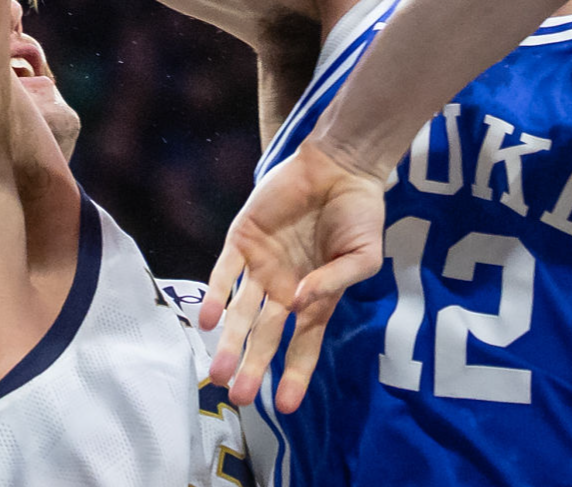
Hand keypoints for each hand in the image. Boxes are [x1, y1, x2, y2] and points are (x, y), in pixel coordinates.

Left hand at [199, 139, 385, 410]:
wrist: (341, 166)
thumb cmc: (360, 213)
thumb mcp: (364, 255)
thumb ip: (336, 281)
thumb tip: (303, 302)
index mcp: (315, 297)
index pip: (302, 344)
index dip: (294, 374)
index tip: (287, 406)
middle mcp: (284, 288)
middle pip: (265, 335)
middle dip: (253, 366)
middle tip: (240, 395)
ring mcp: (261, 265)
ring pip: (240, 312)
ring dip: (229, 341)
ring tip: (219, 371)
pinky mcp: (242, 240)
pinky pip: (224, 272)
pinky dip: (215, 295)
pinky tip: (208, 319)